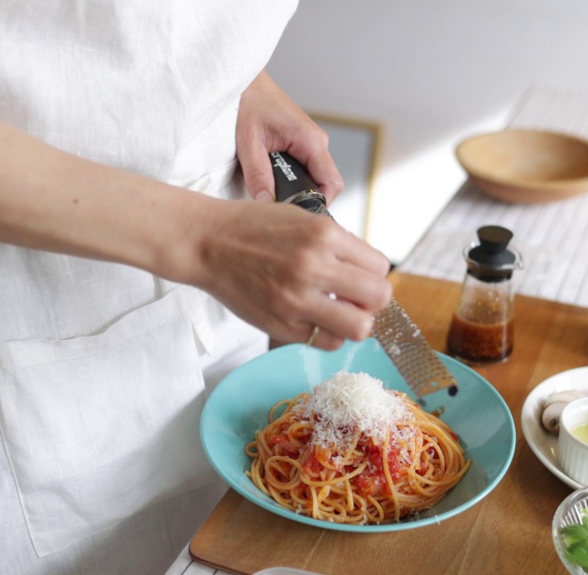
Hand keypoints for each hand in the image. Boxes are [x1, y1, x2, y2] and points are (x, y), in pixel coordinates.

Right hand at [185, 199, 392, 349]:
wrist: (207, 243)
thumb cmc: (251, 227)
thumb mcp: (302, 219)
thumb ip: (336, 243)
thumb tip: (366, 269)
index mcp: (323, 235)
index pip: (380, 266)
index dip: (374, 273)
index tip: (362, 276)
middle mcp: (314, 267)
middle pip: (378, 297)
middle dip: (373, 299)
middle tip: (358, 298)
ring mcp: (297, 299)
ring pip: (359, 327)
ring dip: (355, 322)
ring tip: (339, 312)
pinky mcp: (281, 324)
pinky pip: (326, 342)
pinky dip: (328, 335)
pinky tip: (316, 320)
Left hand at [236, 71, 343, 204]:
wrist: (245, 82)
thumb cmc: (248, 103)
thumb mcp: (249, 143)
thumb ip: (258, 176)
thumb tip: (266, 204)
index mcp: (311, 141)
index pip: (332, 184)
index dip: (318, 203)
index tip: (296, 213)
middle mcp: (317, 142)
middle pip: (325, 184)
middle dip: (304, 198)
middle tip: (278, 205)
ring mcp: (311, 143)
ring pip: (315, 177)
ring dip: (296, 189)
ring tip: (271, 191)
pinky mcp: (302, 143)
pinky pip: (306, 169)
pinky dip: (291, 179)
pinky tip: (272, 179)